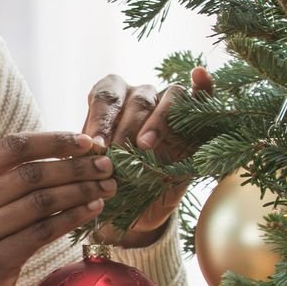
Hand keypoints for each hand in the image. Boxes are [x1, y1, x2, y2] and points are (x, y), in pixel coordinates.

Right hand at [0, 131, 115, 285]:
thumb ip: (6, 179)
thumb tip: (67, 150)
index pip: (11, 147)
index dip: (53, 141)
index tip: (87, 143)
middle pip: (29, 174)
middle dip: (75, 167)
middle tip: (107, 166)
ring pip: (40, 202)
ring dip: (80, 191)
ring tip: (107, 187)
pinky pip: (42, 233)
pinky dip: (73, 218)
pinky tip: (93, 211)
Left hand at [80, 66, 214, 245]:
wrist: (136, 209)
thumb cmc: (110, 183)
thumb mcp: (94, 172)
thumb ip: (89, 159)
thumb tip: (83, 152)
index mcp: (111, 102)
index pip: (105, 97)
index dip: (100, 120)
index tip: (96, 147)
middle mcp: (141, 98)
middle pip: (137, 100)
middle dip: (126, 128)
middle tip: (119, 154)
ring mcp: (171, 106)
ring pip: (170, 96)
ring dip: (158, 120)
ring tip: (145, 145)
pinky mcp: (198, 121)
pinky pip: (203, 96)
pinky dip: (203, 85)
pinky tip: (198, 76)